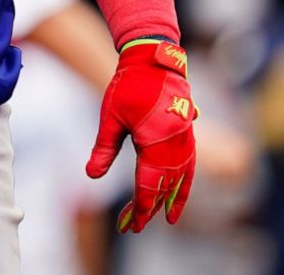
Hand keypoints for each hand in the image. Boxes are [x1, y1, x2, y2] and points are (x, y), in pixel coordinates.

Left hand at [87, 39, 196, 232]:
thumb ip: (104, 149)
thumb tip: (92, 176)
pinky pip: (191, 163)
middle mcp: (176, 143)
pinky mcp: (188, 131)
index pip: (149, 184)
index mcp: (156, 142)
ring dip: (174, 197)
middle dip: (151, 207)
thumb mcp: (110, 118)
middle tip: (137, 226)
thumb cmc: (129, 85)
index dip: (140, 207)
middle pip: (165, 185)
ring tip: (169, 217)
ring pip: (183, 176)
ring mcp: (186, 137)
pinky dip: (186, 180)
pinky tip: (180, 190)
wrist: (153, 58)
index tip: (132, 225)